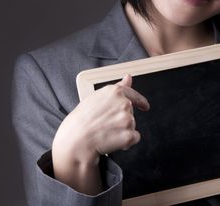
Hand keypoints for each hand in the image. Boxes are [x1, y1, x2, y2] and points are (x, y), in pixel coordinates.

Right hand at [52, 74, 149, 194]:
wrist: (74, 141)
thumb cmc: (81, 120)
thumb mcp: (96, 97)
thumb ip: (117, 87)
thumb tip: (128, 77)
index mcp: (115, 92)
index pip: (134, 95)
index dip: (141, 102)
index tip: (145, 106)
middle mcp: (124, 103)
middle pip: (132, 113)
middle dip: (122, 120)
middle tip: (105, 125)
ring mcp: (127, 119)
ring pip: (132, 126)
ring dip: (123, 131)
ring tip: (105, 133)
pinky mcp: (129, 135)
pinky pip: (134, 138)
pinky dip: (126, 142)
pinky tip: (112, 141)